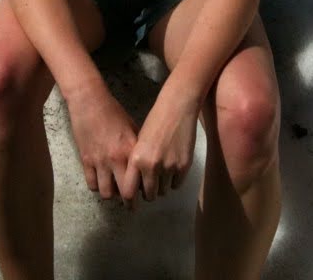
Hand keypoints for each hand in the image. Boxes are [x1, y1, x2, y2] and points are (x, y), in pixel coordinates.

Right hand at [67, 87, 138, 200]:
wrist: (89, 101)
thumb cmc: (113, 112)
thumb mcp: (132, 127)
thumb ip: (137, 147)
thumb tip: (144, 164)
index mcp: (131, 150)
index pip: (141, 179)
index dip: (144, 190)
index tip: (145, 193)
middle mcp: (117, 159)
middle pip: (125, 193)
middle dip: (130, 203)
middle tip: (131, 204)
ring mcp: (99, 161)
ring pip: (106, 193)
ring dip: (112, 195)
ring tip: (115, 191)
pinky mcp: (85, 161)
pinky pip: (91, 184)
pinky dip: (97, 186)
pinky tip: (101, 181)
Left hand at [120, 86, 198, 206]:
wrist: (177, 107)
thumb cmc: (155, 121)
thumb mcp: (139, 142)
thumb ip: (136, 164)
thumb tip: (136, 185)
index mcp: (137, 159)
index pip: (129, 192)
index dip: (129, 201)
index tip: (131, 204)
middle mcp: (152, 166)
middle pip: (148, 195)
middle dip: (148, 193)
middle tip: (149, 187)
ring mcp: (169, 167)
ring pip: (163, 191)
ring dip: (161, 186)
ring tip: (162, 171)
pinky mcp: (184, 167)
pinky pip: (176, 185)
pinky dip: (173, 180)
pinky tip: (172, 167)